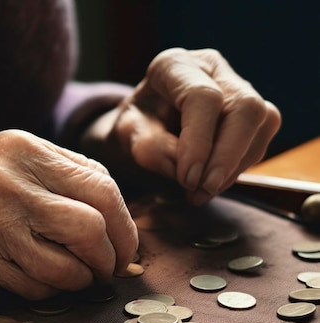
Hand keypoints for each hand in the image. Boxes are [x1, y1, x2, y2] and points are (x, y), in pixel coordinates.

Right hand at [0, 130, 137, 299]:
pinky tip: (40, 280)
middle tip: (105, 269)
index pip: (103, 188)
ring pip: (65, 266)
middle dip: (109, 259)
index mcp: (25, 148)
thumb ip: (69, 179)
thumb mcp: (18, 163)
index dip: (125, 228)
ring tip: (76, 277)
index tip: (124, 249)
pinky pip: (34, 286)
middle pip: (90, 228)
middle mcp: (6, 179)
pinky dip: (49, 291)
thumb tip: (123, 223)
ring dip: (80, 280)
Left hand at [110, 48, 280, 204]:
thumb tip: (187, 173)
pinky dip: (236, 169)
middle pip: (245, 107)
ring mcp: (237, 86)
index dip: (199, 141)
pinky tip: (210, 184)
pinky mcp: (252, 112)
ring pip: (261, 124)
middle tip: (203, 190)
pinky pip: (260, 140)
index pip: (202, 97)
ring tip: (200, 192)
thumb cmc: (134, 126)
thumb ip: (149, 148)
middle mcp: (212, 68)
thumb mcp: (127, 135)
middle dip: (228, 156)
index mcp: (175, 65)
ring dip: (233, 167)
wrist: (142, 126)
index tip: (187, 179)